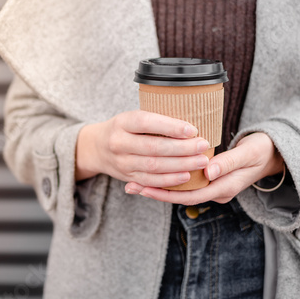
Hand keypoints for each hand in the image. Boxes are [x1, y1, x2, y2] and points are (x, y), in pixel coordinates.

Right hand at [75, 110, 210, 187]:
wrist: (96, 148)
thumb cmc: (124, 128)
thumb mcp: (132, 117)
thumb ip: (155, 119)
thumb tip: (188, 123)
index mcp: (122, 122)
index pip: (146, 122)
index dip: (170, 127)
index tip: (192, 129)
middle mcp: (119, 143)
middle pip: (153, 147)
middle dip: (182, 148)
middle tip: (202, 145)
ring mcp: (122, 163)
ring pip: (153, 166)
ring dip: (180, 165)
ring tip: (200, 160)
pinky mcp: (128, 177)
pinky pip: (151, 181)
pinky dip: (170, 180)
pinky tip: (186, 175)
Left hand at [124, 132, 283, 204]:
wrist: (272, 154)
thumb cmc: (261, 150)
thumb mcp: (248, 154)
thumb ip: (229, 162)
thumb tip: (209, 171)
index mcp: (225, 188)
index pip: (190, 195)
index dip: (166, 192)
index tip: (145, 186)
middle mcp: (217, 192)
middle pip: (181, 196)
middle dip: (156, 192)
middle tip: (131, 186)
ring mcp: (213, 187)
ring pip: (182, 191)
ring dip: (159, 187)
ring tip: (135, 183)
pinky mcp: (210, 180)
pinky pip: (187, 184)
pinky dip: (170, 180)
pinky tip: (154, 175)